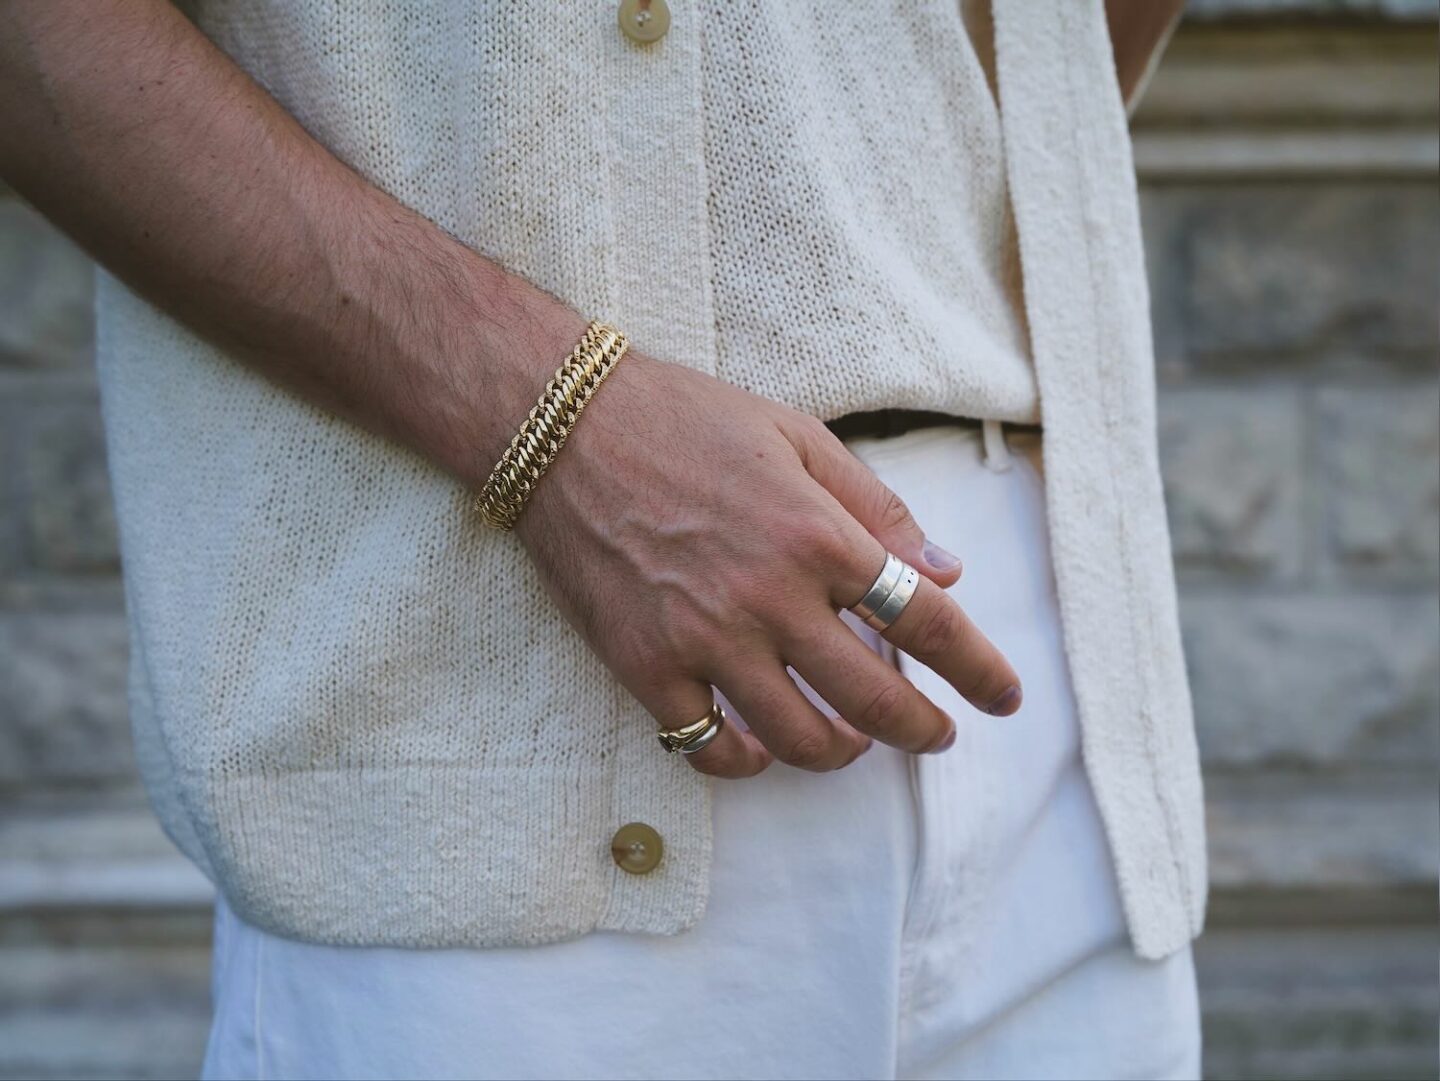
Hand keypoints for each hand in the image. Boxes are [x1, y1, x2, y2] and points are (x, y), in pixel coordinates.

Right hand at [515, 352, 1022, 777]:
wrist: (564, 428)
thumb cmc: (686, 421)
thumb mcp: (799, 438)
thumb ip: (877, 510)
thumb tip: (945, 574)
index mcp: (816, 536)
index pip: (923, 623)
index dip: (977, 669)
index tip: (1004, 699)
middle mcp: (769, 598)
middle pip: (872, 700)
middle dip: (921, 731)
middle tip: (936, 736)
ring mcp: (703, 639)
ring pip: (797, 740)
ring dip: (842, 753)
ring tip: (851, 743)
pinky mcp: (644, 666)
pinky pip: (706, 747)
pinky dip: (746, 762)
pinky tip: (762, 750)